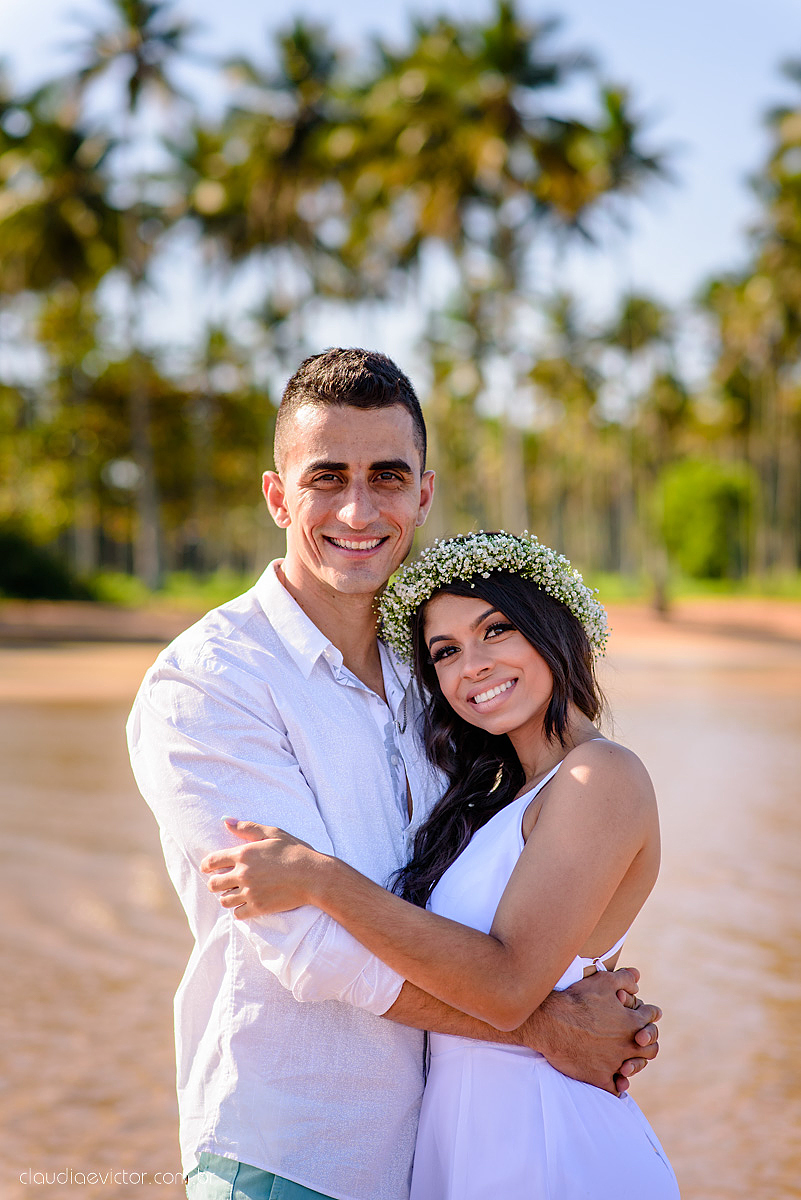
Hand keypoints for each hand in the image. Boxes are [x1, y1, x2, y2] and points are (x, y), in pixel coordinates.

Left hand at [200, 820, 319, 917]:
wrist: (313, 876)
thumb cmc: (294, 851)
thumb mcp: (273, 833)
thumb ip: (248, 828)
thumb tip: (226, 821)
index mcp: (244, 854)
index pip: (212, 862)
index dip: (206, 865)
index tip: (207, 868)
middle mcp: (243, 874)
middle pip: (213, 884)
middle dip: (215, 883)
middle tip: (221, 883)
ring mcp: (250, 892)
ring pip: (224, 901)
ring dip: (226, 897)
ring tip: (234, 893)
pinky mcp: (258, 908)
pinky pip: (237, 914)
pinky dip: (239, 910)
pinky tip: (245, 904)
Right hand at [516, 967, 660, 1096]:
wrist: (551, 1023)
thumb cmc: (577, 1000)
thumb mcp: (603, 981)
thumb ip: (624, 979)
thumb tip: (638, 978)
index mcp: (631, 1022)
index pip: (651, 1017)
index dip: (651, 1013)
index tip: (651, 1013)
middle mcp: (627, 1045)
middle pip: (651, 1048)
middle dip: (648, 1042)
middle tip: (642, 1039)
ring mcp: (614, 1063)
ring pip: (635, 1068)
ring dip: (635, 1063)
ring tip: (630, 1060)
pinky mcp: (599, 1077)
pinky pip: (615, 1088)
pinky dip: (618, 1085)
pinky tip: (616, 1080)